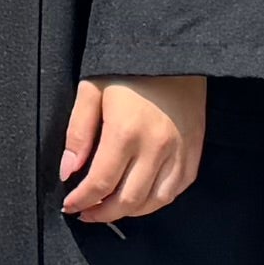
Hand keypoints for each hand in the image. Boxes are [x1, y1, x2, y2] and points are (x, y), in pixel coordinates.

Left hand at [57, 72, 205, 224]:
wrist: (172, 51)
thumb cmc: (128, 68)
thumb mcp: (92, 90)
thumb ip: (78, 133)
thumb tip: (68, 171)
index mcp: (125, 132)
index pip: (100, 183)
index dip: (82, 201)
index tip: (70, 206)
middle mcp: (156, 147)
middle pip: (128, 200)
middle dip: (102, 213)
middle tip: (87, 213)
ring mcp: (179, 152)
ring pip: (154, 201)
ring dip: (130, 212)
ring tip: (110, 209)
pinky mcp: (194, 151)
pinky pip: (177, 189)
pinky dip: (157, 200)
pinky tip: (140, 197)